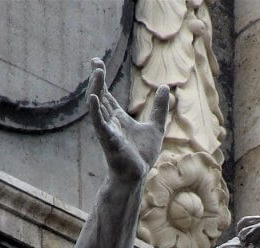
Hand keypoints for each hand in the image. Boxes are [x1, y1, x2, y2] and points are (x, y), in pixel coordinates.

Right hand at [88, 58, 168, 181]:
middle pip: (99, 95)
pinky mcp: (108, 140)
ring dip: (96, 88)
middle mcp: (110, 121)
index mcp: (118, 118)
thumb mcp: (155, 127)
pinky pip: (99, 123)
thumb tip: (165, 87)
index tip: (96, 62)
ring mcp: (107, 130)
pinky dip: (95, 111)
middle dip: (97, 79)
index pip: (106, 95)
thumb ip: (159, 108)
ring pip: (97, 106)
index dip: (101, 78)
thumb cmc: (142, 156)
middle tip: (95, 61)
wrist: (138, 175)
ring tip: (98, 72)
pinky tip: (94, 97)